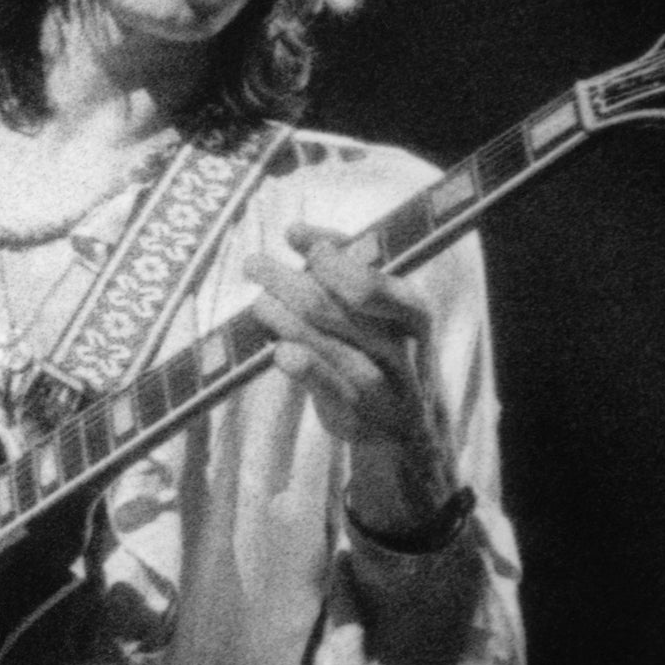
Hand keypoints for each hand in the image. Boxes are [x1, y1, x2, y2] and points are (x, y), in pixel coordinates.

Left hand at [253, 221, 458, 534]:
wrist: (409, 430)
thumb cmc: (379, 354)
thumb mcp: (372, 314)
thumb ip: (342, 275)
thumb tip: (299, 235)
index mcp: (411, 314)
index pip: (375, 279)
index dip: (333, 253)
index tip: (292, 233)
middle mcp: (405, 350)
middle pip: (350, 312)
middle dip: (297, 283)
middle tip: (253, 264)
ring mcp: (387, 389)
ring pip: (343, 353)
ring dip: (295, 325)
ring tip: (257, 302)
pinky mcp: (363, 420)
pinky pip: (336, 394)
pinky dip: (309, 373)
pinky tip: (278, 353)